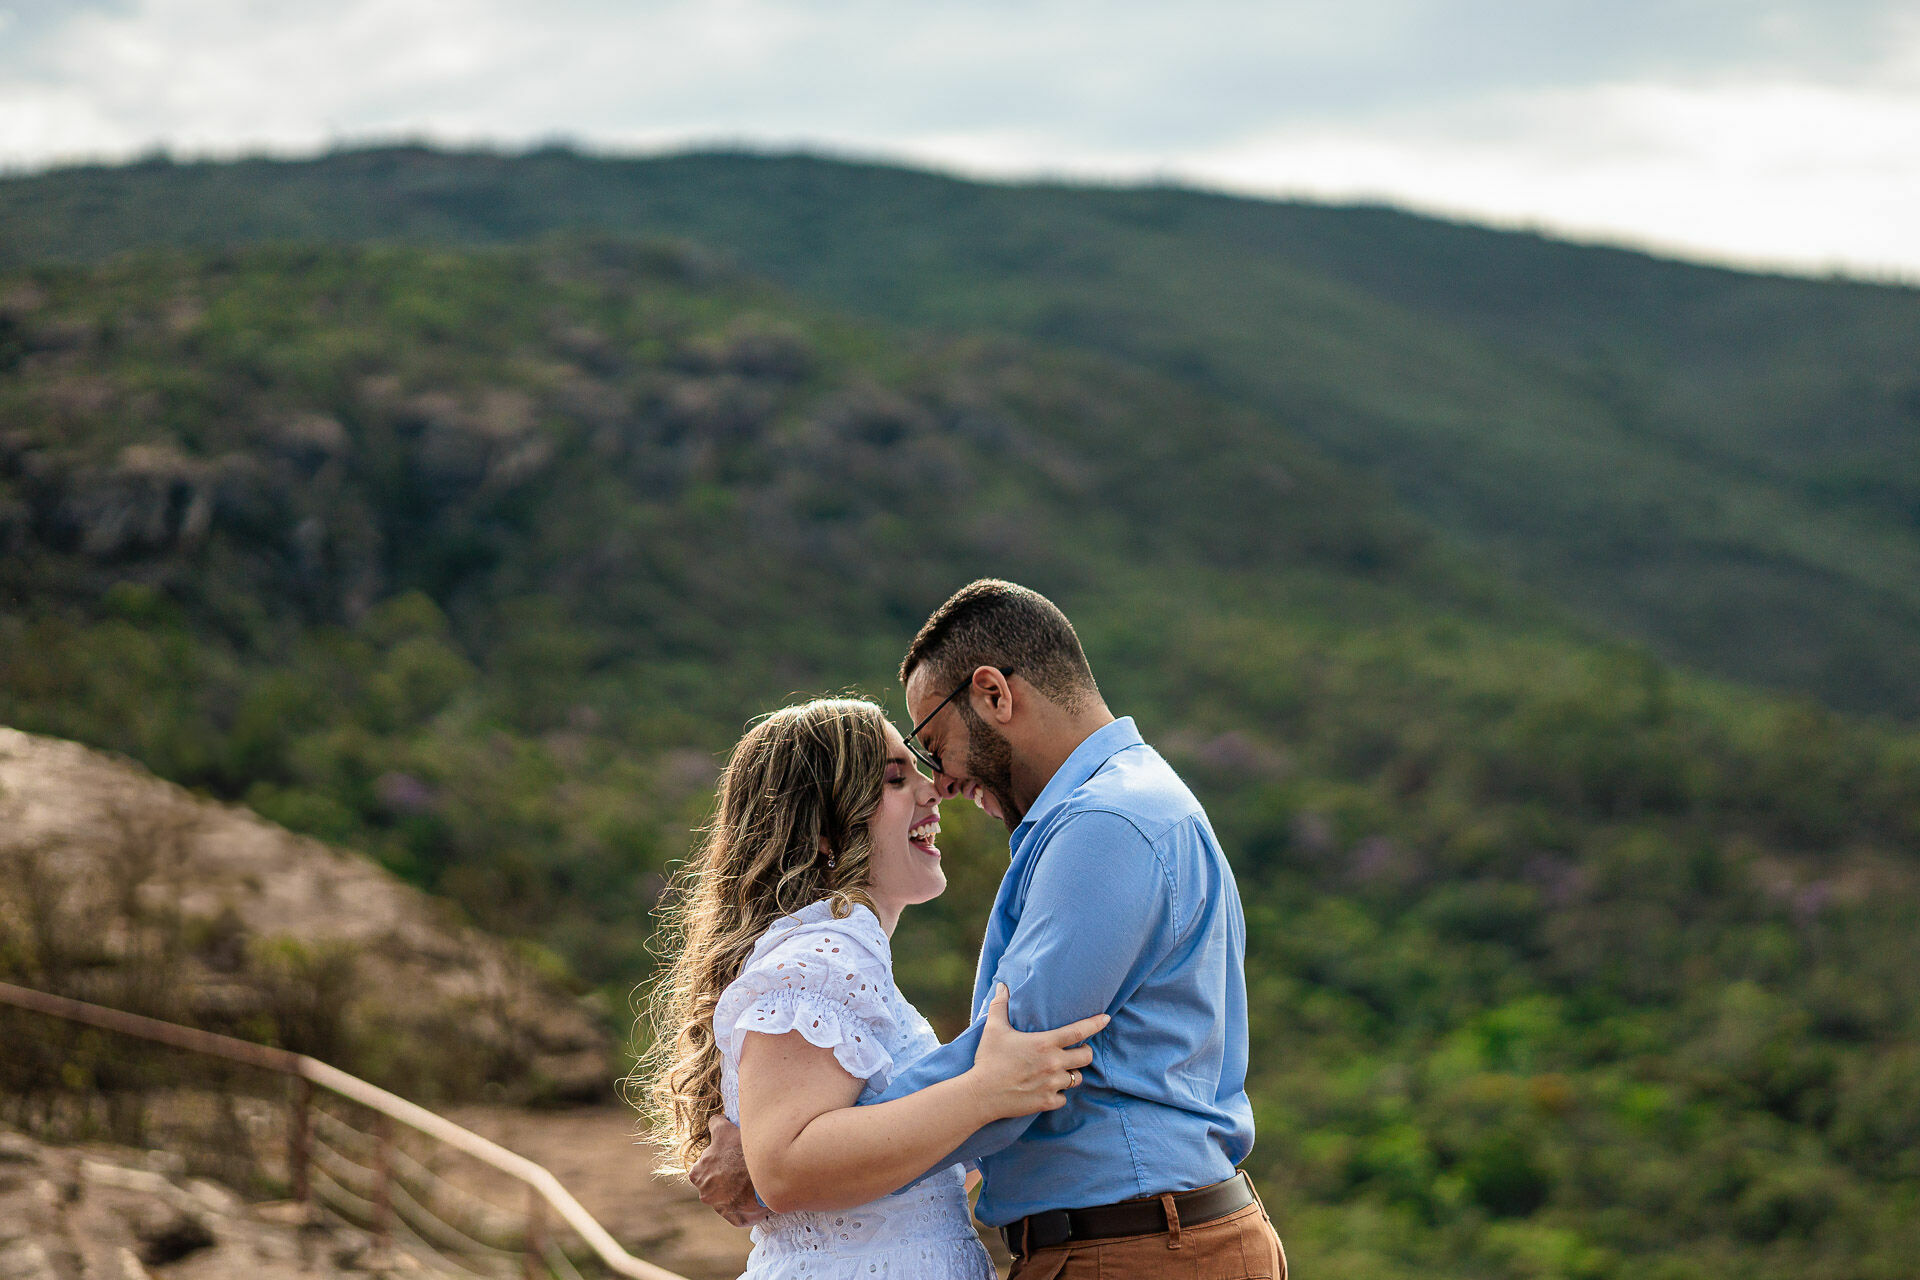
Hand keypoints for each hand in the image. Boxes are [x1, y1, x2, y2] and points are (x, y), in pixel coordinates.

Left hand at [689, 1115, 767, 1225]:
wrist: (762, 1176)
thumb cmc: (740, 1151)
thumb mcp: (725, 1130)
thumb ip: (715, 1124)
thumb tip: (714, 1121)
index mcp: (697, 1174)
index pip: (704, 1168)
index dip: (718, 1161)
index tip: (731, 1157)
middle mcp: (705, 1194)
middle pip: (716, 1185)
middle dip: (727, 1178)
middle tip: (744, 1168)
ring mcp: (721, 1209)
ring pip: (729, 1199)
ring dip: (738, 1192)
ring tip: (754, 1181)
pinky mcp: (737, 1219)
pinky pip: (742, 1212)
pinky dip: (748, 1205)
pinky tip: (757, 1194)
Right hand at [965, 983, 1108, 1122]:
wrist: (981, 1095)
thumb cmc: (988, 1059)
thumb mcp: (994, 1029)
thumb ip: (1000, 1005)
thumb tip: (1002, 985)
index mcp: (1045, 1043)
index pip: (1079, 1031)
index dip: (1095, 1023)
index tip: (1106, 1018)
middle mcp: (1053, 1063)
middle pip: (1086, 1056)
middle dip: (1084, 1052)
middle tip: (1076, 1051)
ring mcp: (1052, 1084)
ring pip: (1077, 1078)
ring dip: (1072, 1073)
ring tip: (1061, 1070)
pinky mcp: (1047, 1102)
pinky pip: (1064, 1097)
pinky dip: (1059, 1093)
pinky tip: (1049, 1088)